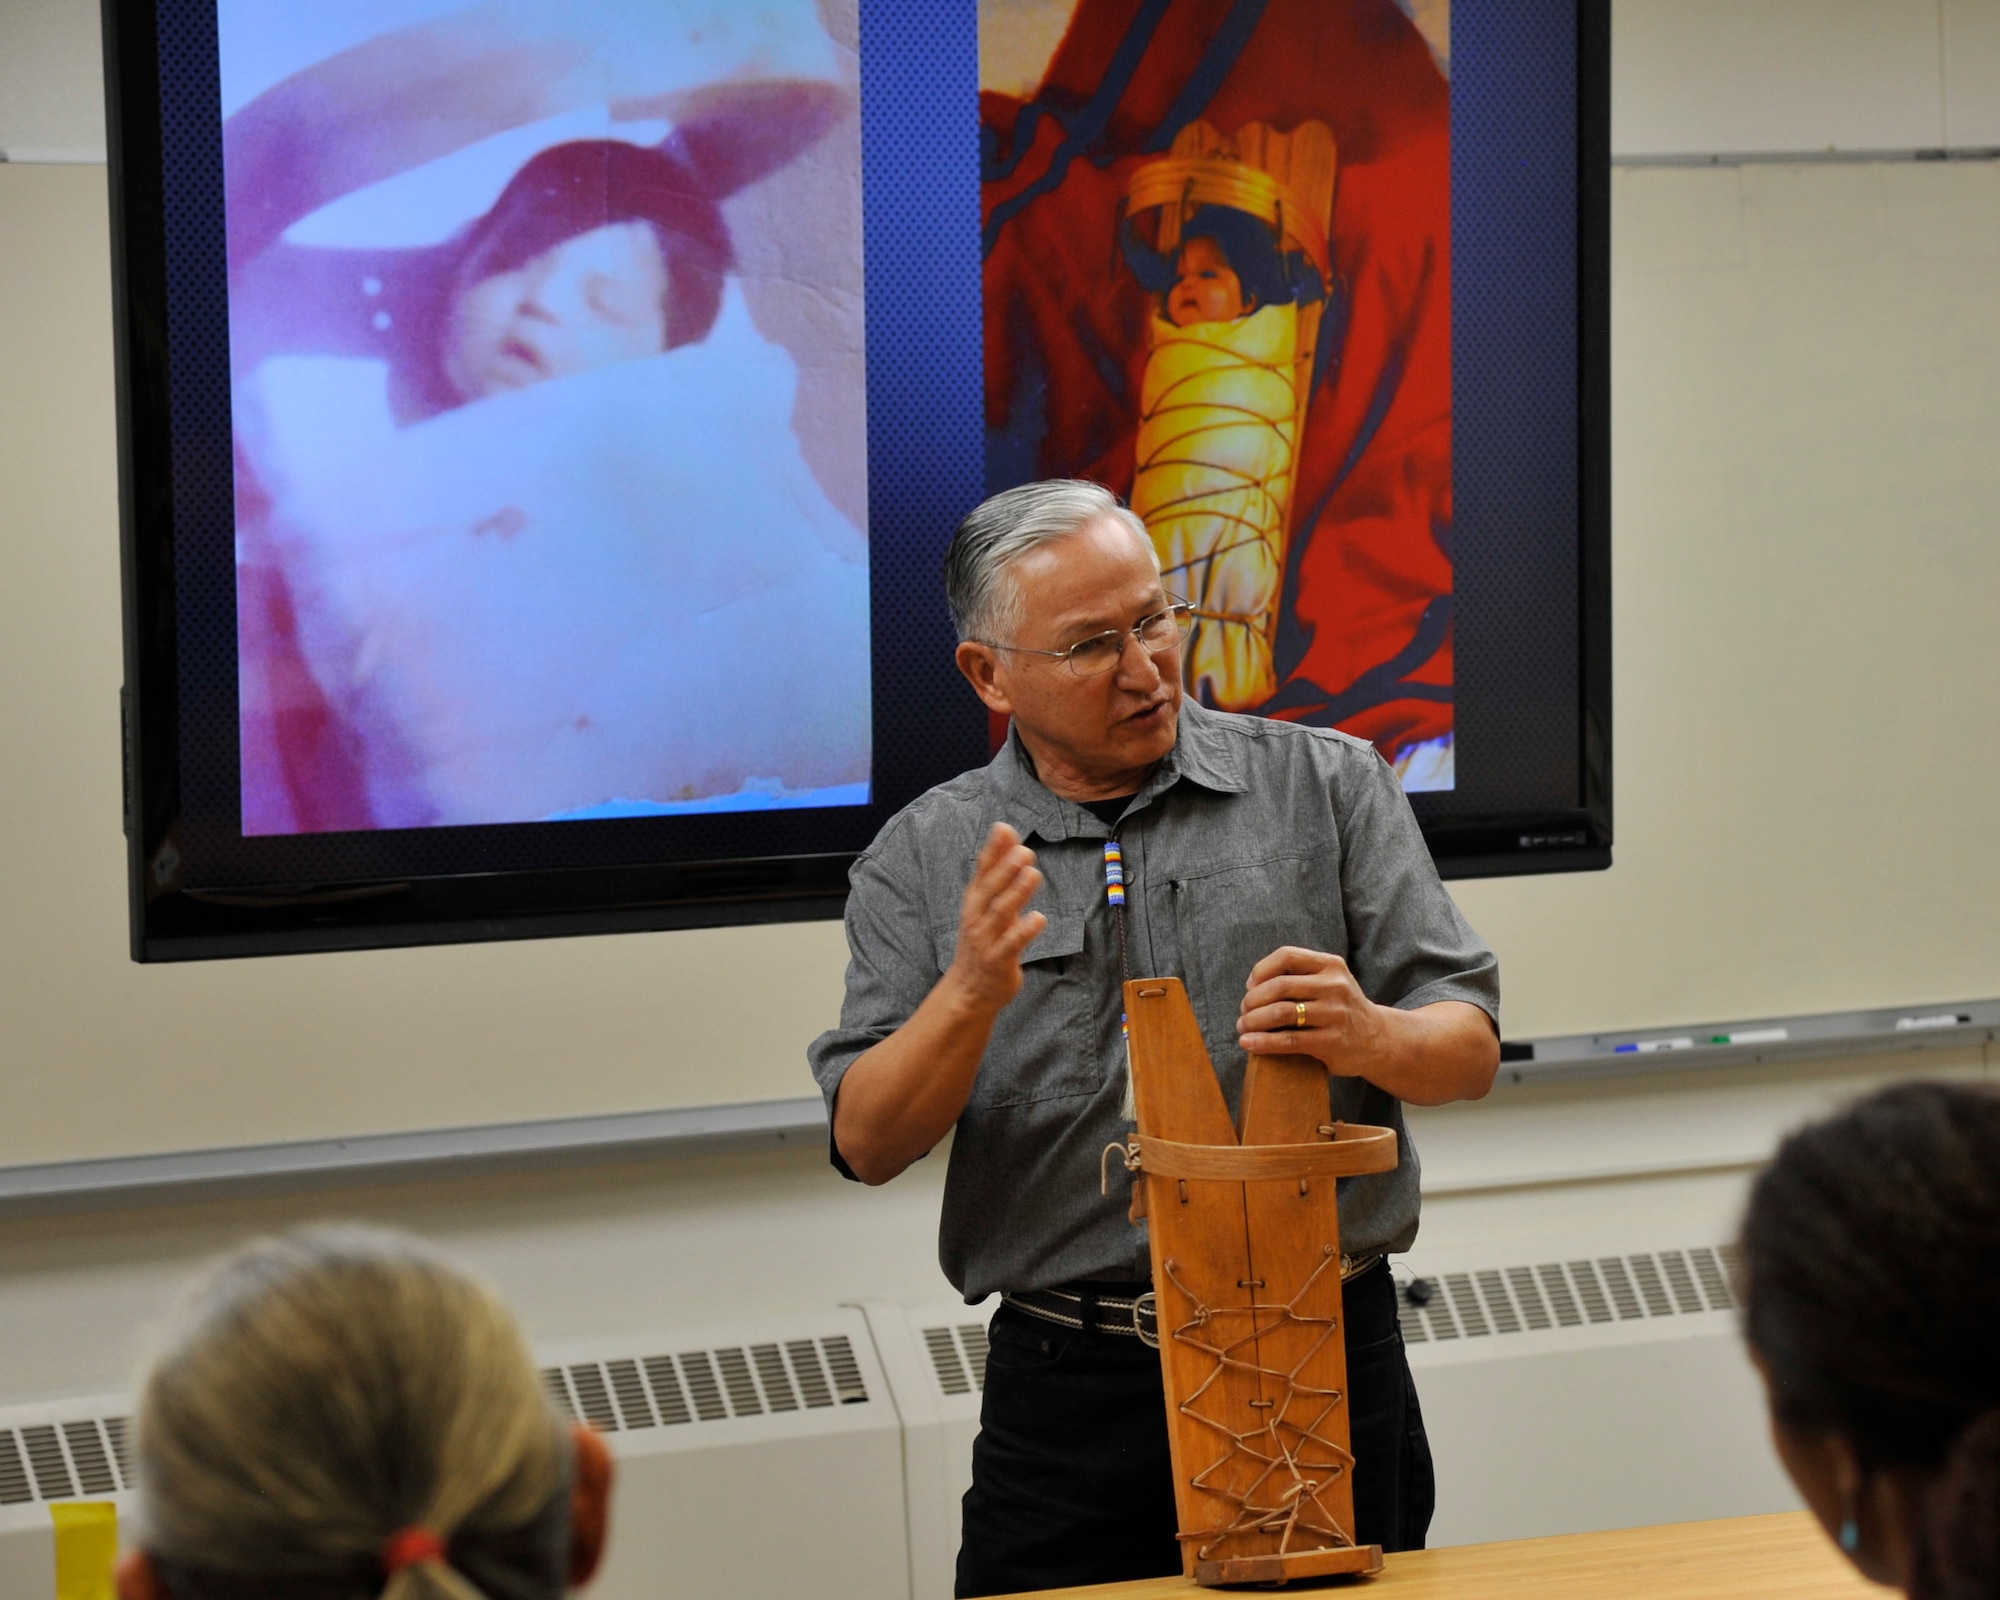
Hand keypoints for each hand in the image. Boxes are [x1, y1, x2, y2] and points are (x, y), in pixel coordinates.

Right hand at [944, 823, 1046, 1012]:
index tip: (1004, 828)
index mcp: (975, 900)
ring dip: (1016, 894)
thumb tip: (1008, 832)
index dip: (993, 850)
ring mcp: (985, 939)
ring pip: (1000, 914)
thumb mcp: (986, 904)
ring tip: (1033, 874)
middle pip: (990, 889)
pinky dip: (1023, 931)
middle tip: (1023, 851)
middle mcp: (976, 917)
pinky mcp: (998, 961)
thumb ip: (998, 870)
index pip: (982, 870)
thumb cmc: (983, 939)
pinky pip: (1011, 945)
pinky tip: (1039, 919)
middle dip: (1005, 869)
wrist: (969, 989)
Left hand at [1237, 946, 1387, 1076]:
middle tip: (1244, 1013)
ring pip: (1281, 1013)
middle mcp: (1335, 986)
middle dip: (1252, 1000)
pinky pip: (1288, 1040)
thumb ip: (1299, 976)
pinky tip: (1248, 1043)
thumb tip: (1252, 985)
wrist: (1378, 1039)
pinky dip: (1263, 1042)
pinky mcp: (1331, 1041)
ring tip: (1243, 1028)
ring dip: (1253, 1021)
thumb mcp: (1330, 981)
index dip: (1261, 970)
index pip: (1286, 956)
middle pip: (1279, 986)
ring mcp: (1334, 1014)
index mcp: (1331, 965)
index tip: (1250, 986)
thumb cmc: (1341, 1008)